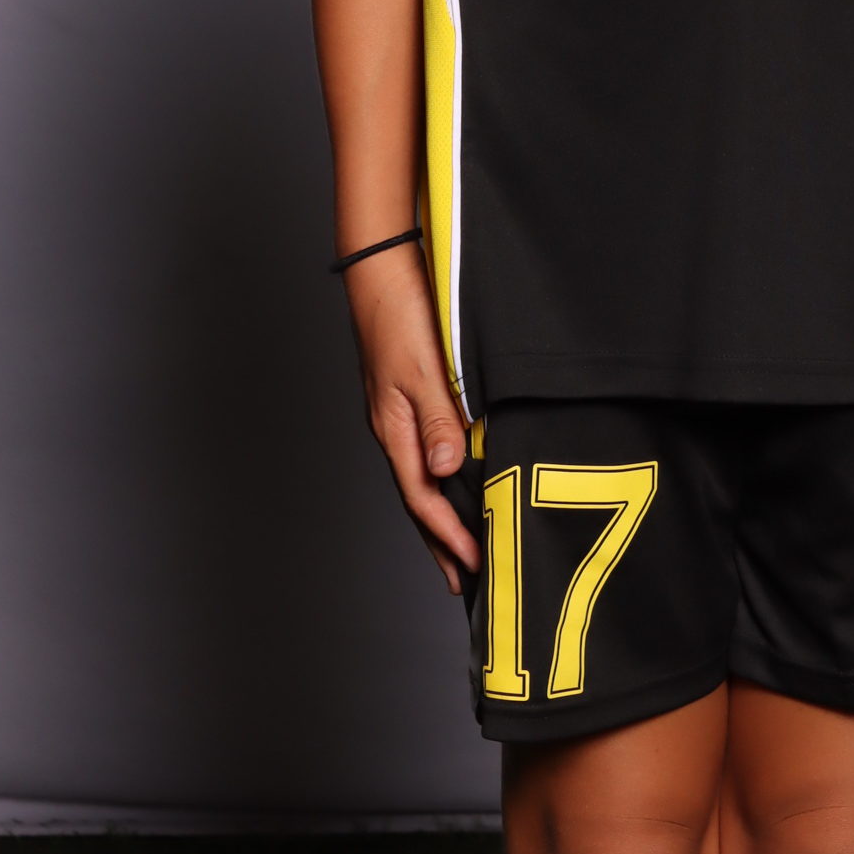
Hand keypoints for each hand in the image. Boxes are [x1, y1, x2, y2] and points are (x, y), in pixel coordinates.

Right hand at [342, 248, 481, 592]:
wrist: (380, 272)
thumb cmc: (400, 315)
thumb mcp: (424, 370)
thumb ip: (438, 420)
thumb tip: (447, 472)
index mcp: (394, 429)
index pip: (422, 499)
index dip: (448, 536)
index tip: (473, 567)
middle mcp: (393, 429)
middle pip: (417, 500)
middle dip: (439, 543)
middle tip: (463, 582)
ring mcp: (397, 415)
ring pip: (421, 479)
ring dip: (440, 515)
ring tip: (460, 546)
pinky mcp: (406, 399)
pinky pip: (423, 453)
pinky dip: (440, 480)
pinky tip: (455, 482)